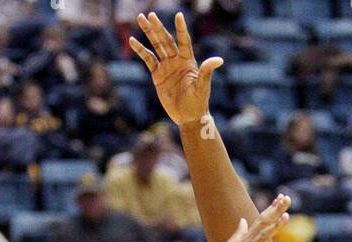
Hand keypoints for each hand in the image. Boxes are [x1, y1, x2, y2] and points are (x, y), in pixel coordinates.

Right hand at [129, 11, 222, 127]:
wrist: (188, 117)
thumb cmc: (198, 102)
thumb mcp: (203, 87)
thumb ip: (207, 71)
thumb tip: (219, 60)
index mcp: (188, 61)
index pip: (183, 41)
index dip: (181, 29)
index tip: (179, 15)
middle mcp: (176, 60)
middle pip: (166, 40)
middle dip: (158, 27)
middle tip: (150, 14)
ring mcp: (166, 67)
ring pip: (156, 46)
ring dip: (149, 33)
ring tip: (141, 18)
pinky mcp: (157, 75)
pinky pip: (148, 60)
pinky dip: (141, 50)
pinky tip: (133, 41)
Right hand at [195, 196, 288, 241]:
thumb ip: (239, 232)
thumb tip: (243, 220)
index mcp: (245, 237)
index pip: (261, 220)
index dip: (272, 209)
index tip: (281, 197)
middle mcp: (247, 241)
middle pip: (264, 223)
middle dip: (276, 210)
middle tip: (287, 198)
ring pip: (263, 236)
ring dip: (275, 226)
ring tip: (287, 216)